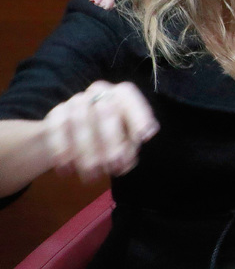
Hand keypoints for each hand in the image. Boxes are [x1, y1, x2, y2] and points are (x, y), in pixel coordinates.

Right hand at [39, 81, 157, 182]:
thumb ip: (129, 149)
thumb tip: (124, 162)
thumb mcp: (126, 142)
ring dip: (86, 150)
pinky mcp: (56, 114)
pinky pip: (56, 128)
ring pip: (79, 120)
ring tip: (92, 175)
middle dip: (111, 142)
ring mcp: (75, 101)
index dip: (137, 114)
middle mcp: (98, 93)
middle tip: (113, 167)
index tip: (144, 136)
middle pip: (106, 111)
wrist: (73, 133)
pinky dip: (61, 150)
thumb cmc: (110, 136)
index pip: (128, 96)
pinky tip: (67, 169)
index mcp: (121, 95)